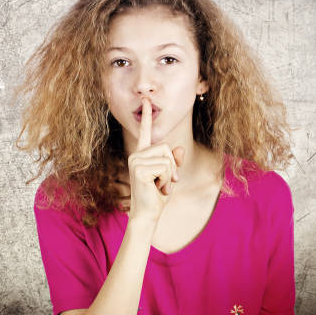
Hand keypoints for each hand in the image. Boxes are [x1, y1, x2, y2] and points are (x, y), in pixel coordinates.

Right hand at [126, 97, 183, 223]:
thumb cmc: (157, 197)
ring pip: (167, 158)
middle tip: (165, 182)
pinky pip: (164, 167)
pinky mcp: (139, 169)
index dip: (147, 116)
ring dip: (169, 175)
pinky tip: (156, 189)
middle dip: (172, 166)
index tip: (146, 100)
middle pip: (166, 147)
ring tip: (159, 186)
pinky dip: (166, 180)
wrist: (147, 215)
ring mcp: (135, 161)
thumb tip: (179, 149)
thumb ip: (174, 162)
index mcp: (142, 154)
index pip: (145, 132)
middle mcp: (136, 155)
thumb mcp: (169, 176)